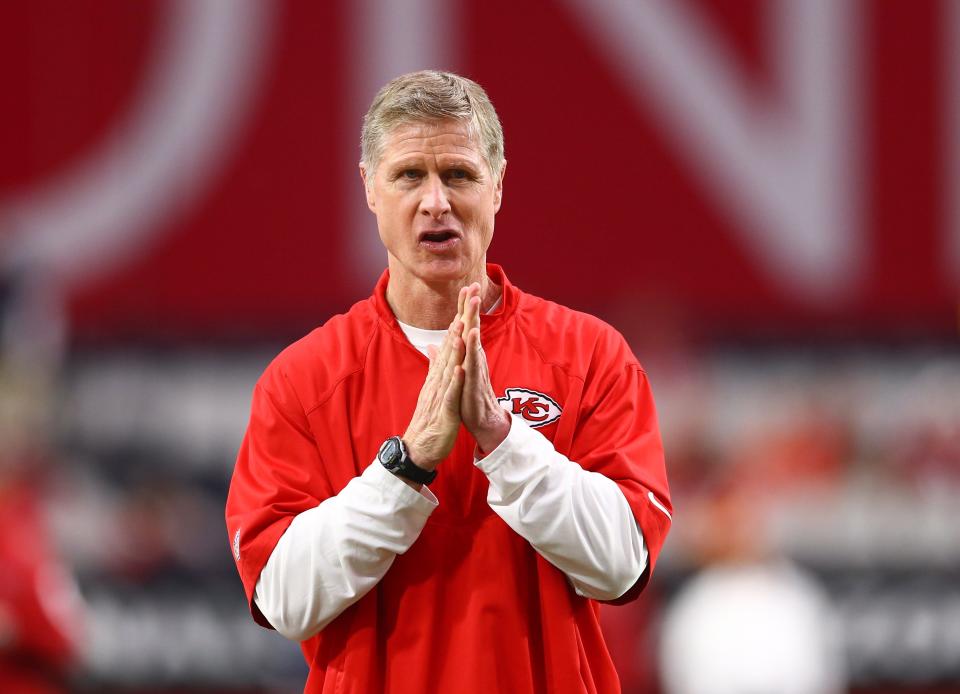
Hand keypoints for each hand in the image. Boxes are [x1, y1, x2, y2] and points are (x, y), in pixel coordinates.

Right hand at [402, 317, 465, 469]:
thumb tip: (435, 346)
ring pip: (449, 367)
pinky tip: (460, 368)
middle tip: (464, 304)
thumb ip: (435, 366)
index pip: (448, 346)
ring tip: (461, 328)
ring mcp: (440, 395)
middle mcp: (438, 381)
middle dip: (457, 326)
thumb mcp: (434, 388)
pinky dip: (455, 381)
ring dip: (455, 348)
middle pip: (449, 349)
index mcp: (438, 376)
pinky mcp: (445, 411)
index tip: (463, 303)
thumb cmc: (430, 419)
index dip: (456, 324)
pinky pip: (450, 394)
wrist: (420, 447)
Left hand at [459, 283, 510, 453]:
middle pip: (473, 329)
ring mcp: (474, 372)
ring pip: (474, 346)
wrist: (483, 422)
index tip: (466, 286)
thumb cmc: (468, 397)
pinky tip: (469, 344)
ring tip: (472, 312)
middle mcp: (474, 359)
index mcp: (468, 355)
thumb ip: (446, 356)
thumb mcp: (454, 373)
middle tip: (474, 287)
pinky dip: (470, 355)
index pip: (466, 326)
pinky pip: (472, 368)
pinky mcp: (473, 385)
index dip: (465, 307)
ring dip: (473, 329)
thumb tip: (436, 344)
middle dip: (473, 309)